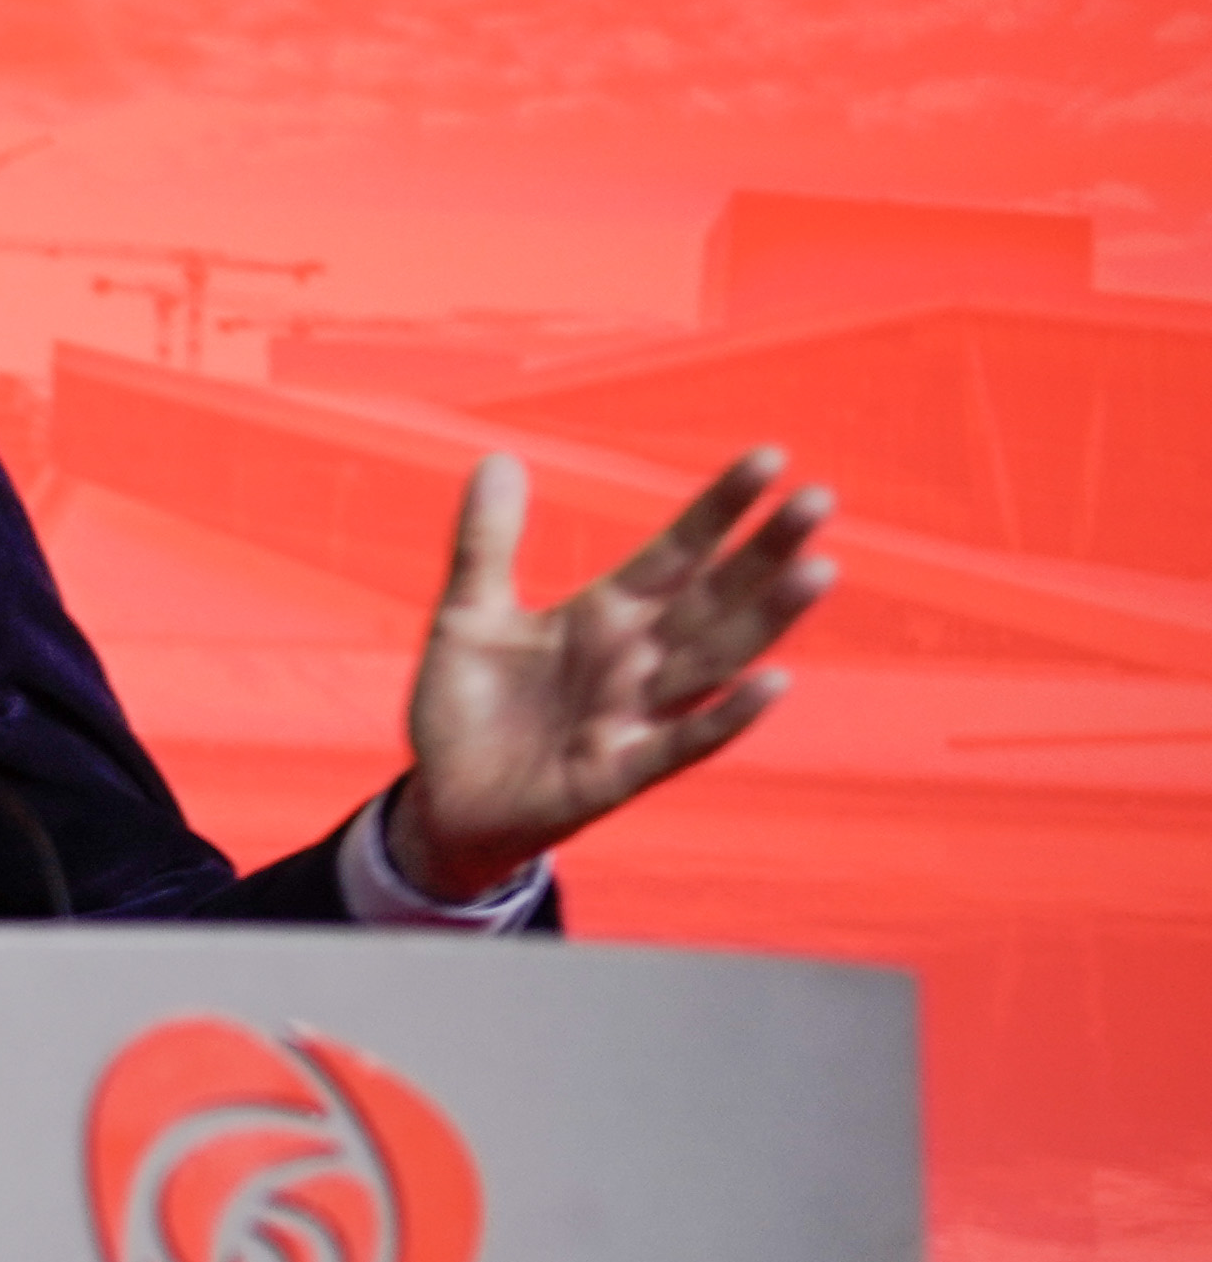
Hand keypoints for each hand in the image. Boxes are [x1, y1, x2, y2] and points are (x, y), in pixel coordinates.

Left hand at [398, 448, 838, 897]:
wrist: (440, 804)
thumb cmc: (464, 710)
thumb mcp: (467, 616)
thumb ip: (486, 542)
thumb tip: (498, 457)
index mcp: (606, 616)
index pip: (676, 552)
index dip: (719, 509)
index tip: (771, 457)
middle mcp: (635, 661)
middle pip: (713, 598)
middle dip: (764, 551)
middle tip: (820, 497)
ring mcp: (633, 717)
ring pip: (713, 661)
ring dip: (765, 620)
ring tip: (818, 569)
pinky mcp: (616, 774)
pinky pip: (681, 744)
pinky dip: (725, 717)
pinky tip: (774, 683)